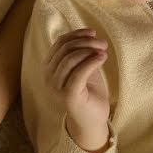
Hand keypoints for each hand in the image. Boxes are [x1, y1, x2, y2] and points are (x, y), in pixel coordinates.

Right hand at [45, 29, 110, 151]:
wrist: (92, 120)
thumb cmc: (89, 93)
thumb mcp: (84, 68)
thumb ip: (82, 53)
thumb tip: (89, 34)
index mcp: (49, 68)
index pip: (59, 44)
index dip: (76, 35)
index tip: (93, 32)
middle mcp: (48, 78)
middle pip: (65, 49)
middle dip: (86, 42)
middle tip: (102, 43)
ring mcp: (56, 88)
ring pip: (70, 59)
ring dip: (89, 50)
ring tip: (103, 51)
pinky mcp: (68, 96)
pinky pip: (79, 73)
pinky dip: (91, 61)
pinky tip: (102, 57)